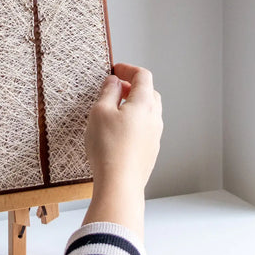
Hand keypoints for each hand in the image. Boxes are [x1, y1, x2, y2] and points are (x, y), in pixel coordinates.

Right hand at [83, 63, 162, 238]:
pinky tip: (118, 131)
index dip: (128, 69)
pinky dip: (134, 121)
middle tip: (115, 88)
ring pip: (148, 112)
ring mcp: (154, 136)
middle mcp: (154, 118)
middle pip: (149, 92)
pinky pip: (145, 128)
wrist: (120, 185)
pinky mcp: (150, 151)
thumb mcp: (100, 112)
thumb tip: (113, 82)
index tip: (116, 69)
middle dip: (132, 86)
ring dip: (133, 105)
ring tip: (114, 110)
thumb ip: (108, 92)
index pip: (143, 76)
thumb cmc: (109, 148)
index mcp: (144, 103)